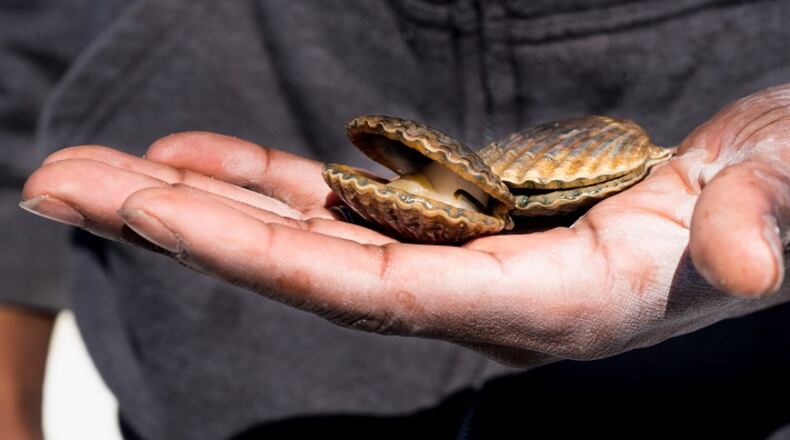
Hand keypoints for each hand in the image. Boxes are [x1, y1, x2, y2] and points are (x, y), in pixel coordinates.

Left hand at [20, 85, 789, 365]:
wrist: (765, 185)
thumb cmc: (774, 191)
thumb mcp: (781, 193)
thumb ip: (761, 222)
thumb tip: (743, 257)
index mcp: (540, 301)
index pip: (364, 287)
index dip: (250, 249)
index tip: (142, 203)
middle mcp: (480, 292)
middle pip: (301, 266)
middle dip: (180, 225)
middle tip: (56, 181)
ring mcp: (462, 256)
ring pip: (310, 234)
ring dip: (206, 202)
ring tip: (107, 169)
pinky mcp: (461, 220)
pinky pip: (345, 207)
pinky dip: (270, 183)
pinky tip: (205, 159)